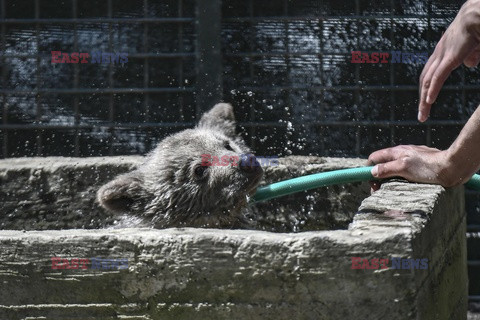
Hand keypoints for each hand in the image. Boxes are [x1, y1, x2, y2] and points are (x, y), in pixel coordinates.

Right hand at [367, 145, 454, 190]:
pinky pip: (404, 172)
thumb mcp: (404, 168)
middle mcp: (402, 153)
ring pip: (393, 168)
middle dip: (378, 177)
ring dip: (389, 179)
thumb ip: (387, 169)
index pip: (374, 157)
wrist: (452, 167)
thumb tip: (373, 171)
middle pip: (382, 164)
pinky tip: (406, 186)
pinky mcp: (419, 165)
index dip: (368, 169)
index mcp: (396, 152)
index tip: (370, 183)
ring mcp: (411, 159)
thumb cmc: (428, 167)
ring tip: (392, 190)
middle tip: (379, 191)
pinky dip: (400, 179)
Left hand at [419, 0, 479, 121]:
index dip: (427, 89)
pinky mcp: (449, 57)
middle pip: (425, 80)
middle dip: (422, 99)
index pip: (430, 74)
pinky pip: (438, 77)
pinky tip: (429, 101)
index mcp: (443, 52)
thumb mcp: (474, 46)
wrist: (478, 15)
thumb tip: (469, 64)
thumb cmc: (478, 27)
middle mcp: (438, 54)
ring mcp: (442, 55)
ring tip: (423, 115)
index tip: (426, 102)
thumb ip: (471, 55)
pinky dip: (432, 90)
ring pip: (428, 81)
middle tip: (422, 116)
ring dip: (424, 100)